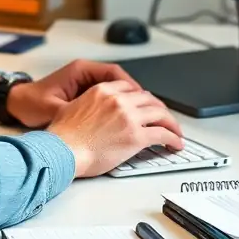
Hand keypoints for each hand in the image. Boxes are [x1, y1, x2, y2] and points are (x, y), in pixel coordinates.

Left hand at [5, 59, 142, 128]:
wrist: (16, 104)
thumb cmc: (31, 103)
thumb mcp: (53, 109)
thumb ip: (74, 112)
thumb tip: (94, 122)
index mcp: (80, 71)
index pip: (113, 73)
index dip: (131, 87)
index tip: (143, 100)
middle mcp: (84, 74)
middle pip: (119, 80)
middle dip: (136, 95)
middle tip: (151, 109)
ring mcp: (84, 83)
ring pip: (116, 89)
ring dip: (129, 101)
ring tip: (143, 116)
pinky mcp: (83, 94)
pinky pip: (107, 97)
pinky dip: (118, 107)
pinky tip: (126, 120)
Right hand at [46, 80, 183, 177]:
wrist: (62, 150)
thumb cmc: (63, 137)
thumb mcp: (74, 108)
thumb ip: (90, 105)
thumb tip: (96, 115)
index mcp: (102, 91)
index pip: (130, 88)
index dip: (141, 98)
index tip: (145, 106)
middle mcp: (118, 100)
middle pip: (148, 99)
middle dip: (159, 109)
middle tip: (164, 119)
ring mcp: (129, 117)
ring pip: (160, 114)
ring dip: (171, 123)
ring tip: (175, 132)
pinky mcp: (136, 136)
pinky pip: (162, 134)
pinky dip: (173, 138)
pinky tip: (175, 143)